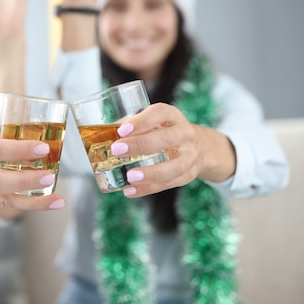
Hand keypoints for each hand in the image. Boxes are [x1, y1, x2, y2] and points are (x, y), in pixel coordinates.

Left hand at [108, 103, 236, 196]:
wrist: (199, 146)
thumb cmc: (165, 131)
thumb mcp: (153, 122)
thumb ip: (131, 126)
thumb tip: (104, 134)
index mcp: (173, 116)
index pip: (160, 113)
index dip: (142, 121)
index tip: (122, 130)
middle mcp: (185, 134)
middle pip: (167, 138)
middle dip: (141, 145)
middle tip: (117, 150)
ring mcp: (190, 155)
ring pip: (175, 166)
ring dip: (151, 173)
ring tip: (130, 177)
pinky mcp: (189, 174)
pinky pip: (171, 184)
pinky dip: (149, 189)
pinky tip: (131, 191)